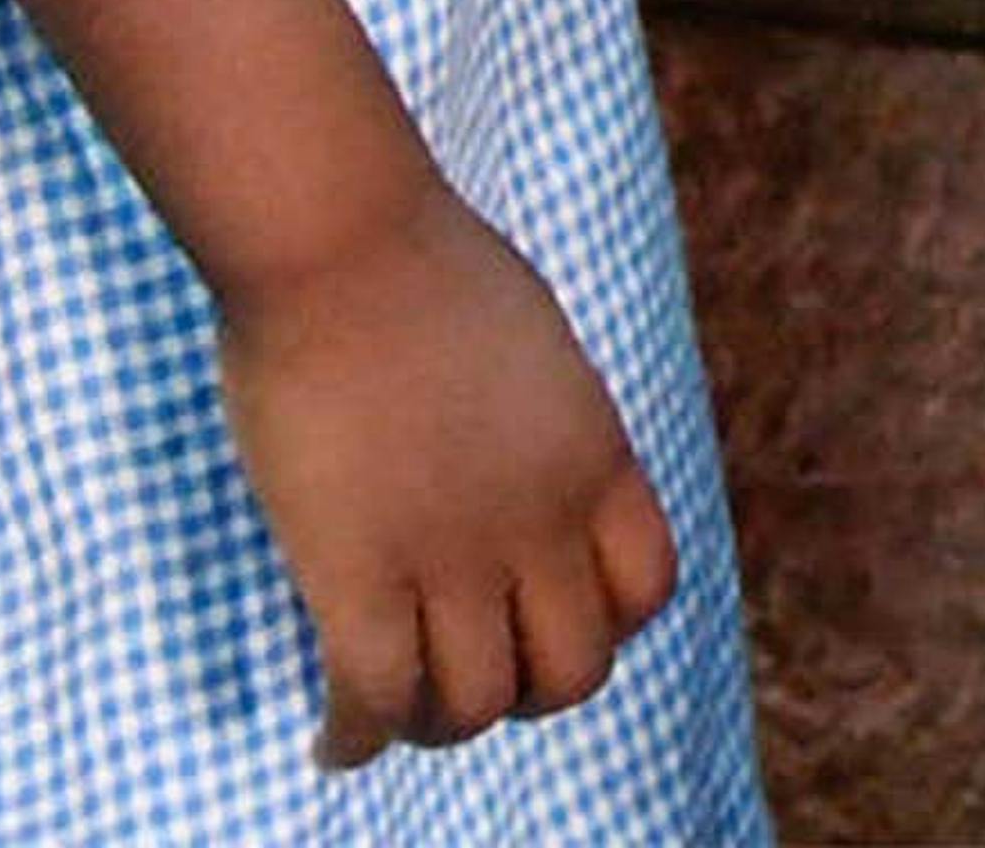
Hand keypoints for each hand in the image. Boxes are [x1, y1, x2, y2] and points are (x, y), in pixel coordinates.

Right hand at [212, 197, 680, 763]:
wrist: (341, 238)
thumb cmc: (415, 257)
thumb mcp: (529, 342)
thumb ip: (536, 415)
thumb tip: (504, 447)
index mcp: (593, 459)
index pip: (646, 591)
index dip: (604, 626)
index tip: (548, 620)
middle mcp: (541, 522)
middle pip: (570, 674)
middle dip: (523, 691)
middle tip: (469, 676)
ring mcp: (453, 555)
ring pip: (471, 704)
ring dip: (436, 722)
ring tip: (396, 713)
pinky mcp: (358, 571)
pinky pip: (375, 697)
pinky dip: (357, 738)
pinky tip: (338, 745)